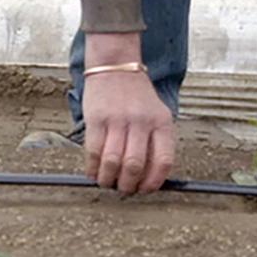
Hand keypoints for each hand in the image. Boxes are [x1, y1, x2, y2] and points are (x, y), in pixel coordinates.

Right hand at [82, 32, 174, 195]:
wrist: (116, 66)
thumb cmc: (137, 95)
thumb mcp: (157, 114)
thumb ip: (157, 141)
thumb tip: (150, 177)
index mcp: (161, 123)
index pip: (163, 161)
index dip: (154, 182)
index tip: (145, 189)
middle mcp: (141, 122)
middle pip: (135, 165)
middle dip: (128, 185)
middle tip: (124, 189)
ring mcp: (118, 120)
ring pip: (113, 162)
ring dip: (109, 179)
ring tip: (107, 183)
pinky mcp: (96, 119)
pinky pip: (94, 152)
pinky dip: (93, 168)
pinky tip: (94, 172)